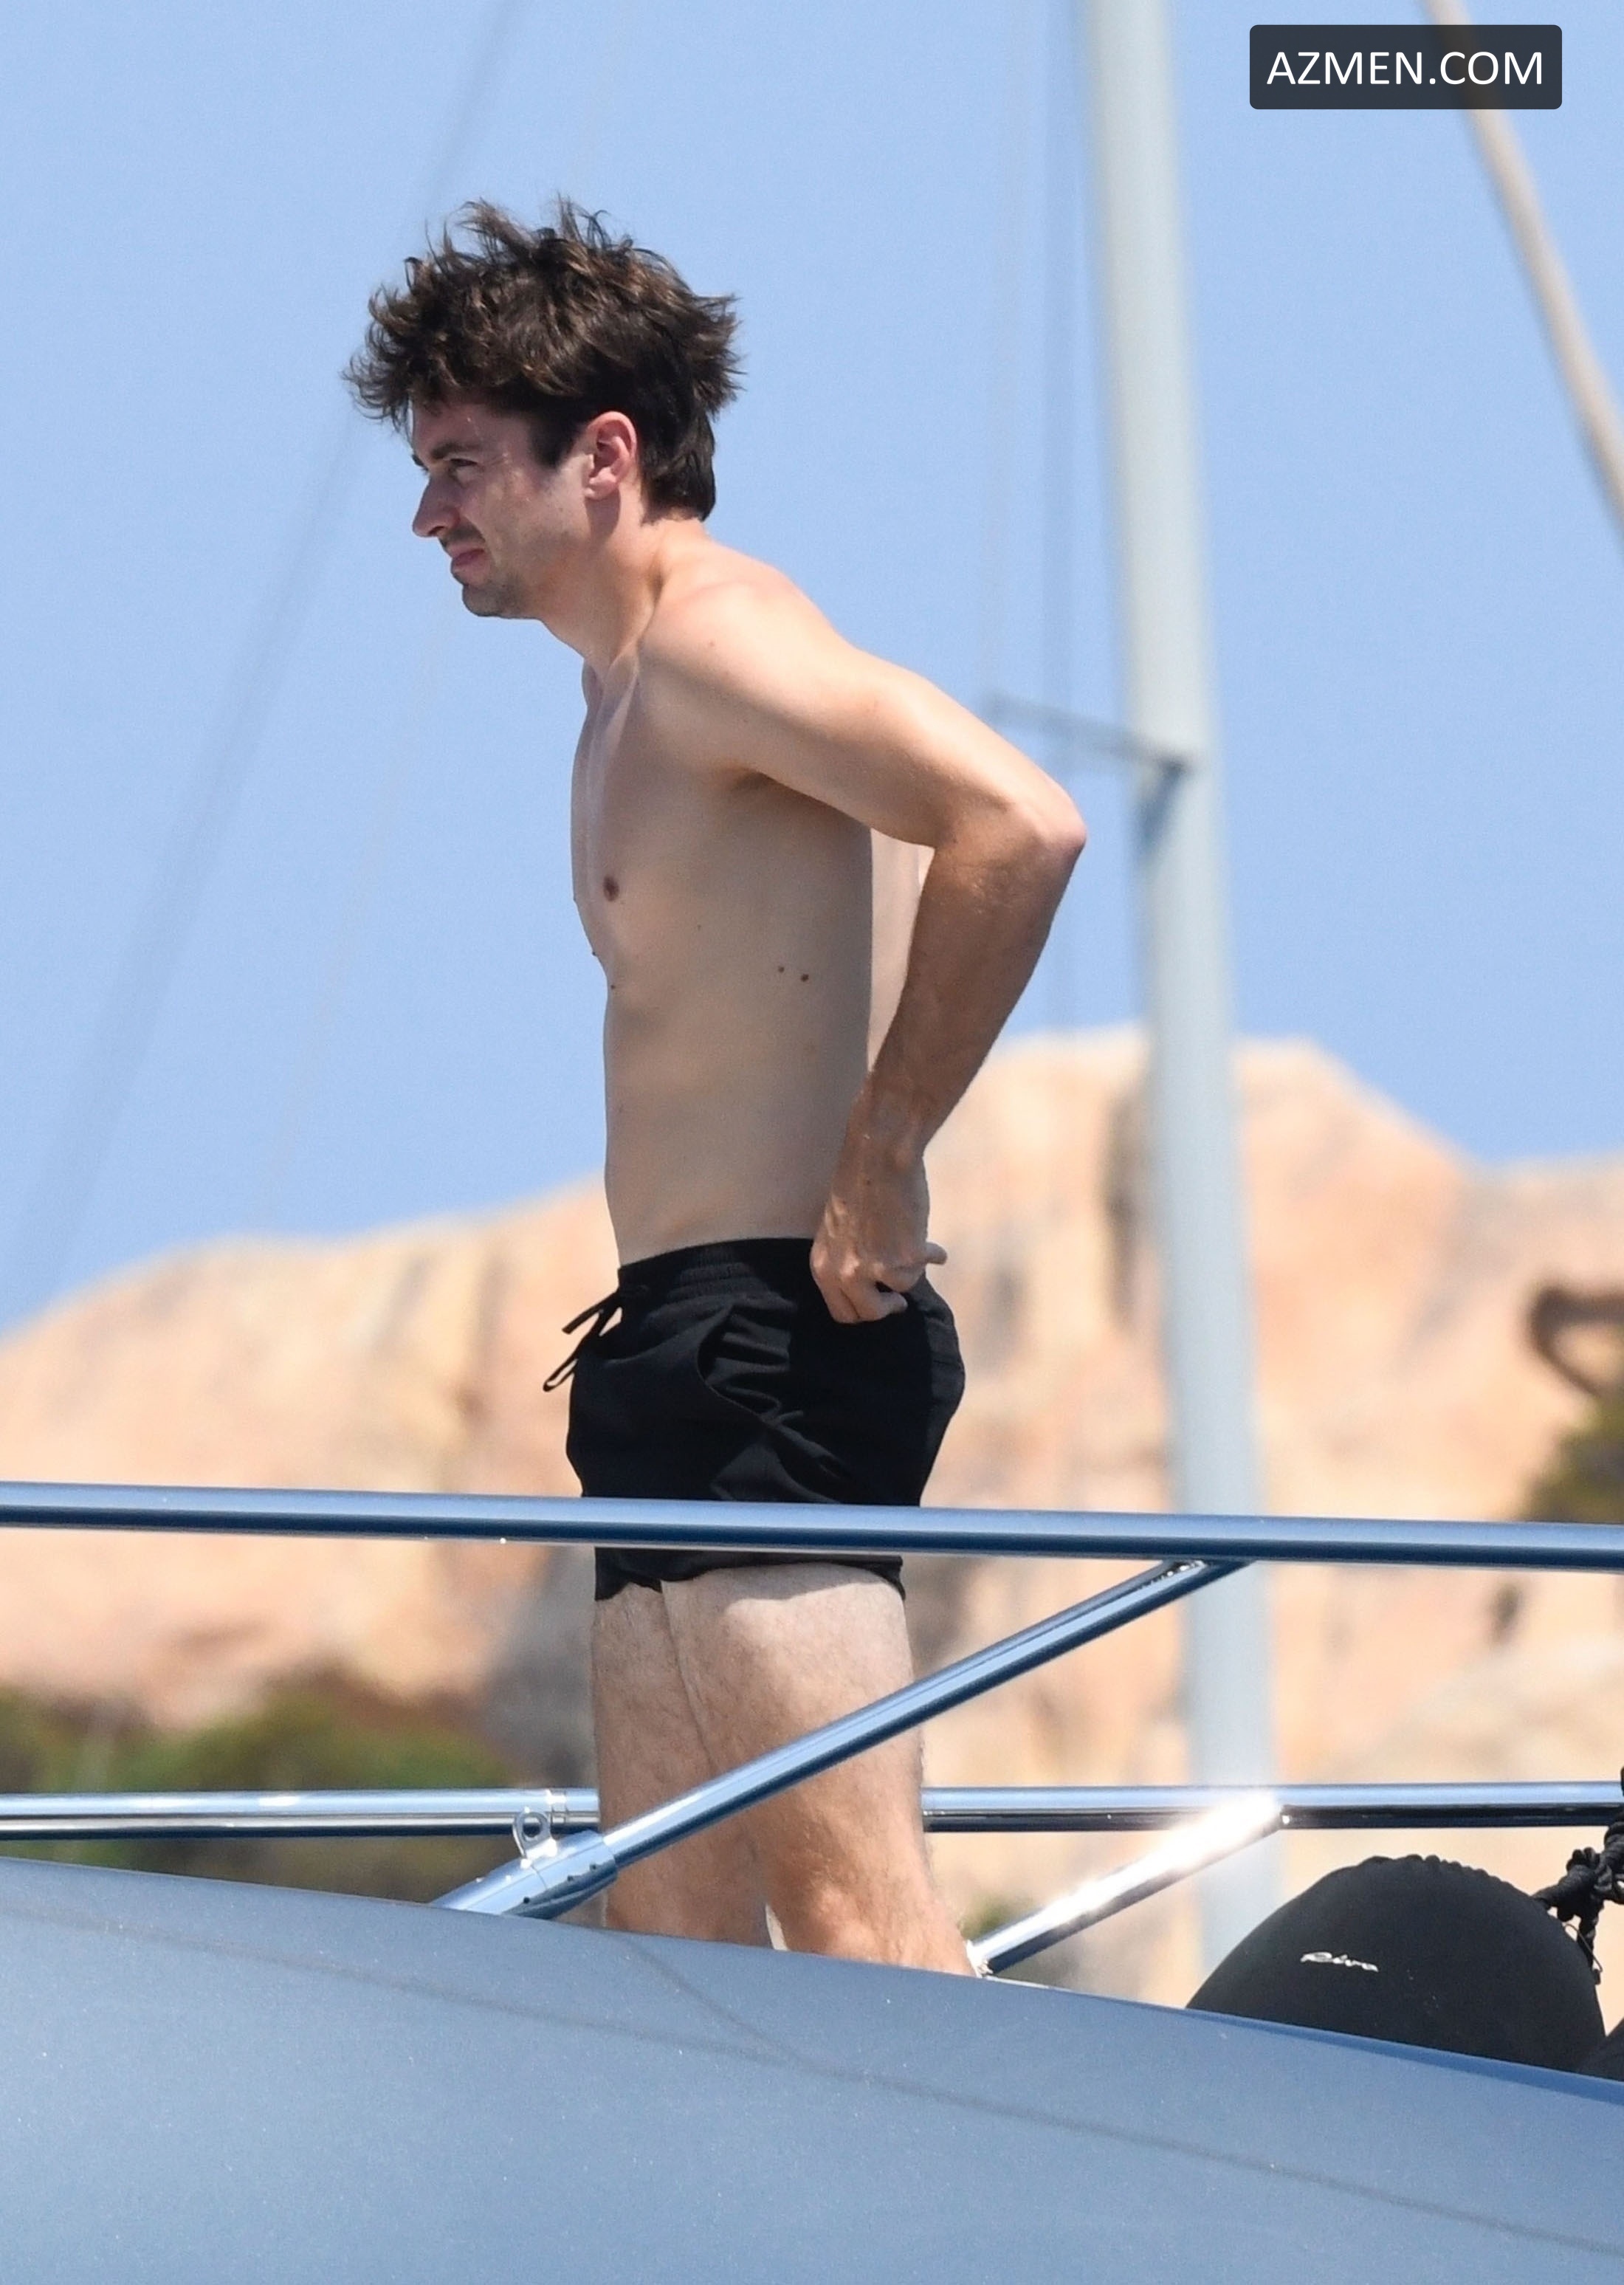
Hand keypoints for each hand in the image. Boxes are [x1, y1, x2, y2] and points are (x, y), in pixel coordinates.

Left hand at [811, 1144, 947, 1324]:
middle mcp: (846, 1273)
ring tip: (916, 1244)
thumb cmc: (857, 1182)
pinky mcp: (907, 1259)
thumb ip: (847, 1259)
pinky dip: (932, 1254)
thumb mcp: (837, 1231)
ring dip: (912, 1267)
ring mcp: (877, 1269)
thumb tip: (872, 1282)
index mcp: (824, 1266)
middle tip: (898, 1301)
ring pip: (904, 1285)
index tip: (878, 1302)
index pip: (842, 1312)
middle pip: (871, 1313)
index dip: (863, 1311)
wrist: (879, 1157)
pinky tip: (934, 1247)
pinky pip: (926, 1265)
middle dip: (888, 1307)